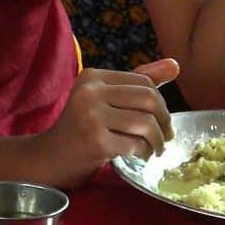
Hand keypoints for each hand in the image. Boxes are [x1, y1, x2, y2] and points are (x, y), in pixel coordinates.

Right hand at [34, 58, 178, 188]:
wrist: (49, 158)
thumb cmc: (80, 129)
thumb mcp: (104, 99)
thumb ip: (137, 82)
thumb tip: (175, 65)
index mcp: (92, 76)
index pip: (144, 82)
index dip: (161, 103)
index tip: (161, 121)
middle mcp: (90, 91)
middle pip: (149, 99)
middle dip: (165, 122)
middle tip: (165, 138)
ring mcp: (91, 115)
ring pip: (146, 123)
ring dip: (158, 142)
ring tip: (153, 150)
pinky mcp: (95, 140)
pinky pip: (136, 145)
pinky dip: (144, 153)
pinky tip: (138, 157)